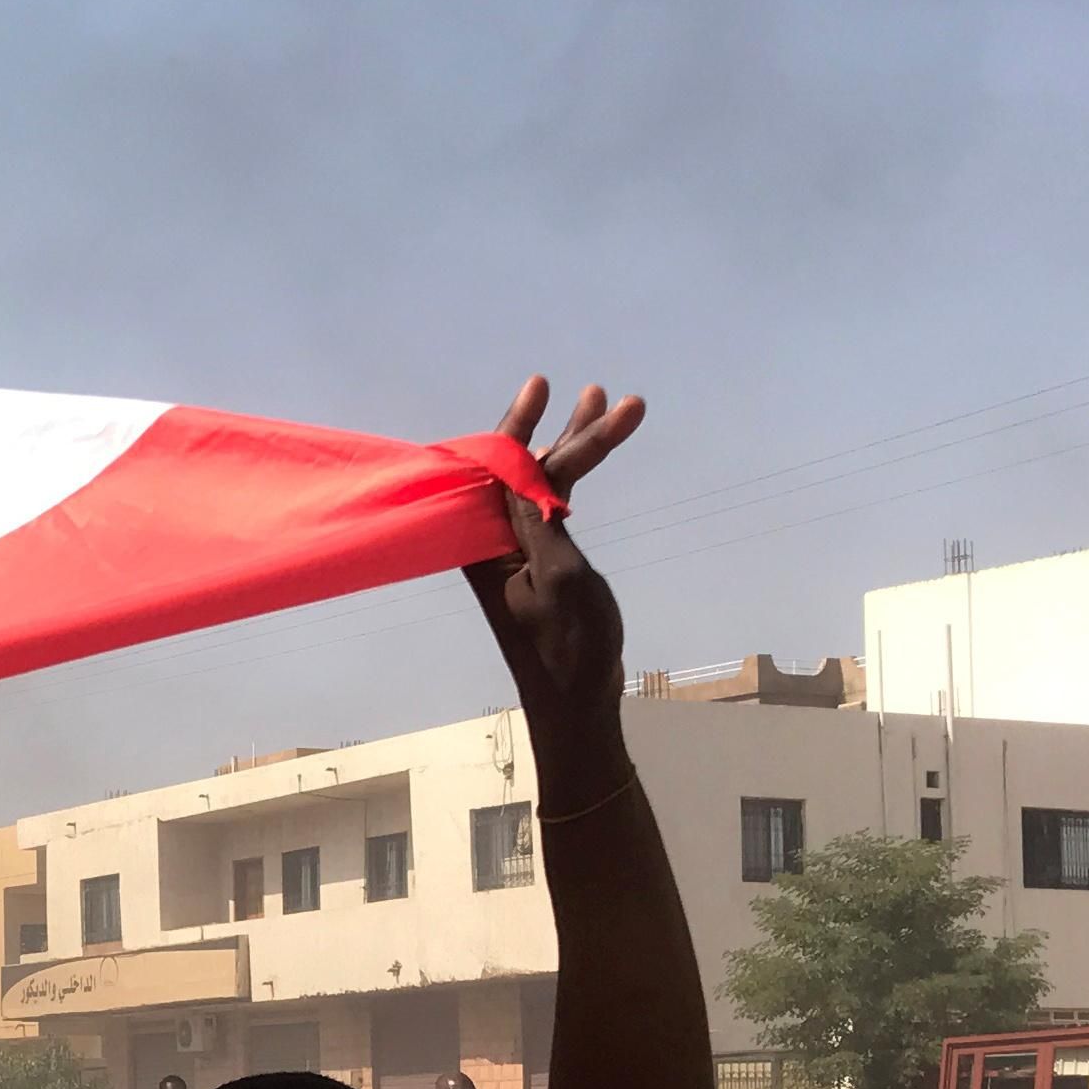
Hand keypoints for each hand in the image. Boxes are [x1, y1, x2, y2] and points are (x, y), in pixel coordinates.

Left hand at [465, 376, 644, 735]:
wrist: (574, 702)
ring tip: (604, 406)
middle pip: (519, 469)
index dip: (522, 425)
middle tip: (596, 392)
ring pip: (537, 483)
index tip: (544, 386)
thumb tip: (523, 465)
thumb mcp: (560, 578)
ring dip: (573, 447)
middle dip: (562, 430)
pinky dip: (569, 479)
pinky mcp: (533, 563)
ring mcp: (511, 552)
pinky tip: (583, 457)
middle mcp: (489, 542)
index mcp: (484, 544)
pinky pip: (545, 506)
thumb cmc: (568, 647)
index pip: (502, 470)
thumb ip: (540, 519)